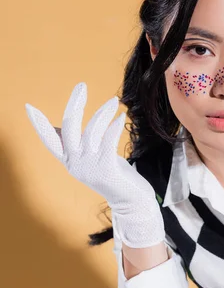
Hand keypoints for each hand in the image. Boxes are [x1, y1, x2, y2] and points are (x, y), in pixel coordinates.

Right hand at [25, 82, 165, 247]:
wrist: (131, 201)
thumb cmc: (113, 175)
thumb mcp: (92, 158)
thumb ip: (78, 145)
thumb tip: (61, 127)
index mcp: (69, 161)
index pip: (49, 140)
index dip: (39, 124)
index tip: (28, 107)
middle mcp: (75, 164)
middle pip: (69, 128)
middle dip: (74, 104)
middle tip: (82, 86)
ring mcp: (90, 168)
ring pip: (91, 131)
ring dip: (102, 113)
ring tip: (114, 101)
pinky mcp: (106, 169)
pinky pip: (108, 140)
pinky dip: (114, 126)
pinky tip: (121, 117)